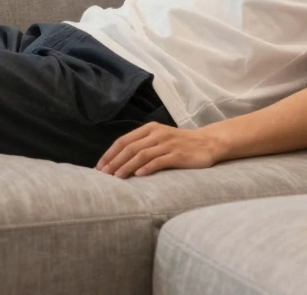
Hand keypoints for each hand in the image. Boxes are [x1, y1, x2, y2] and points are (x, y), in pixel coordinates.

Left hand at [95, 122, 222, 177]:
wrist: (208, 143)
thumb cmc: (180, 144)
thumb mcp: (159, 139)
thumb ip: (142, 146)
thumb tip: (117, 161)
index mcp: (149, 129)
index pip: (123, 141)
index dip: (110, 154)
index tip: (99, 167)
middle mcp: (157, 134)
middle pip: (130, 148)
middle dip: (114, 162)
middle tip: (103, 175)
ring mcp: (168, 144)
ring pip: (142, 154)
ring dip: (127, 166)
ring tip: (116, 177)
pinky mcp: (178, 155)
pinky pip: (160, 161)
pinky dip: (147, 168)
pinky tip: (139, 175)